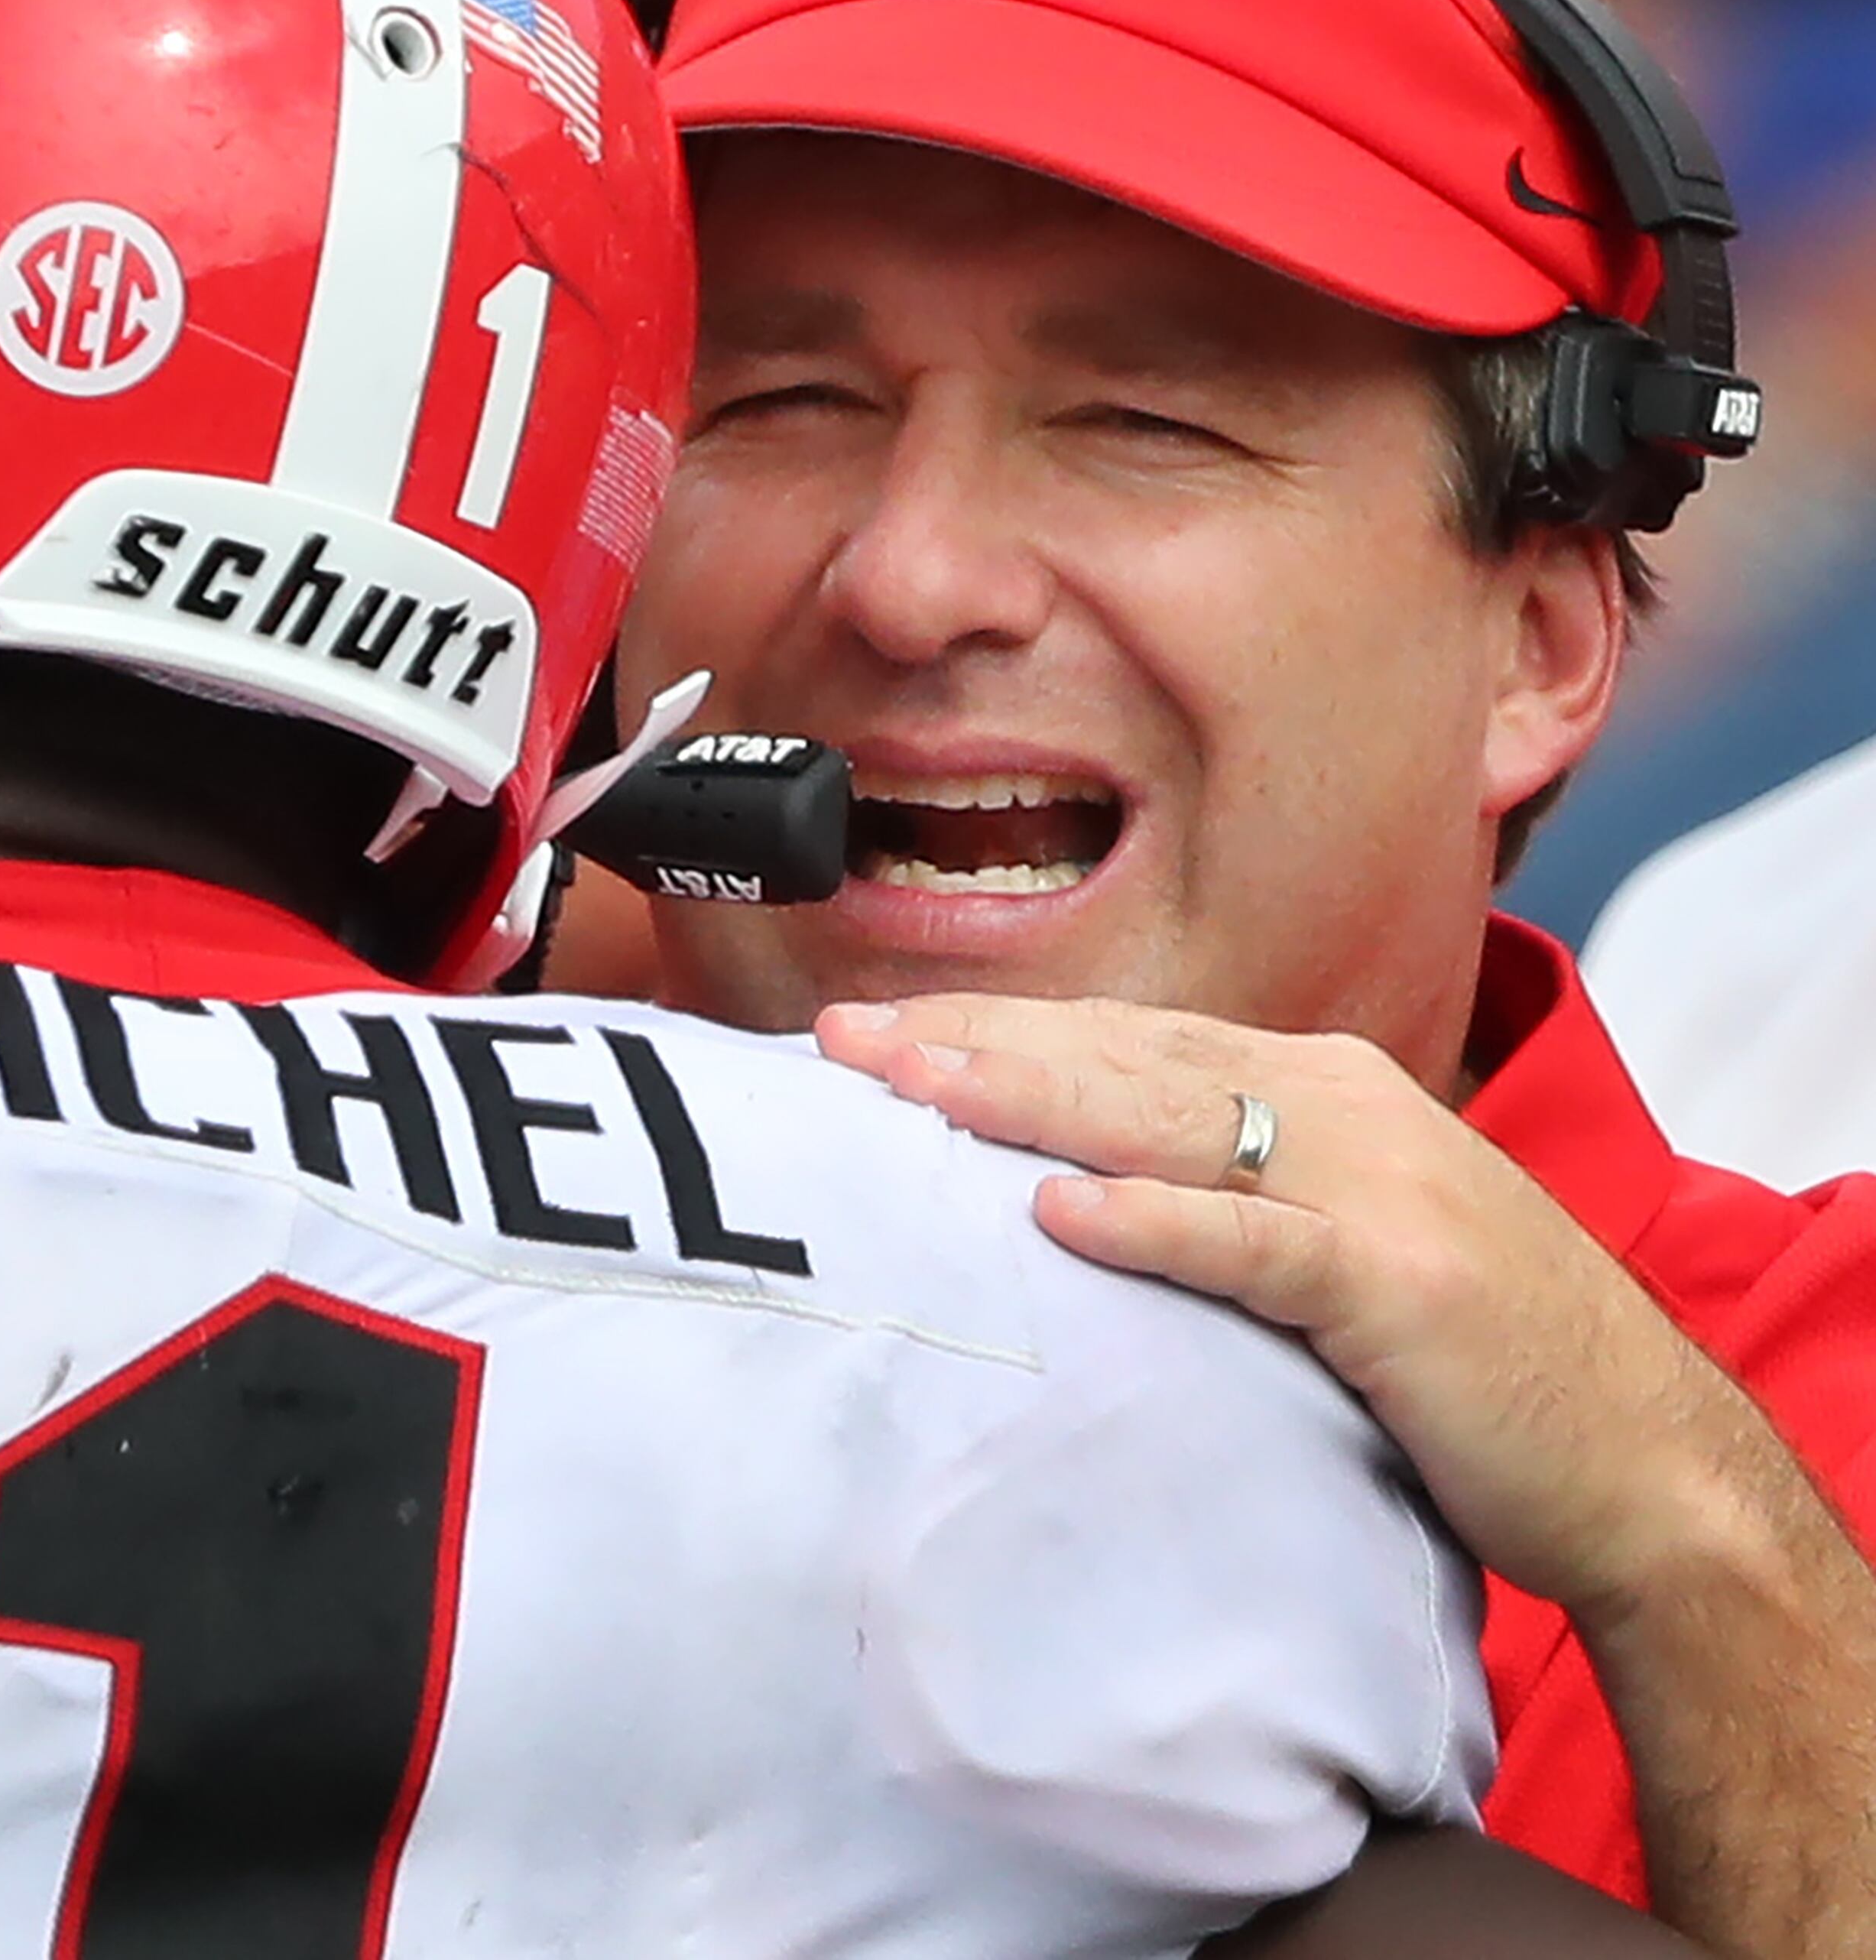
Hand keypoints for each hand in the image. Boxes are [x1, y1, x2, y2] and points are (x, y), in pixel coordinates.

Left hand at [812, 991, 1784, 1629]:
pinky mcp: (1397, 1285)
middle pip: (1121, 1056)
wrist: (1646, 1462)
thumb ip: (1228, 1191)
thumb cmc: (1476, 1356)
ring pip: (1166, 1121)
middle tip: (844, 1042)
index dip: (994, 1028)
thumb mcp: (1340, 1237)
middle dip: (974, 1041)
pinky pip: (1256, 1242)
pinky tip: (1064, 1207)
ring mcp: (1372, 1188)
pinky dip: (1158, 1221)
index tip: (876, 1032)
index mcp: (1319, 1088)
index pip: (1122, 1038)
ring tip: (911, 1088)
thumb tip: (1075, 1180)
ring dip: (1027, 1097)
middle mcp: (1337, 1109)